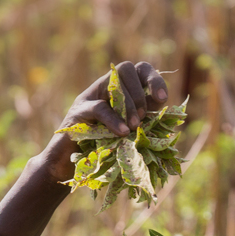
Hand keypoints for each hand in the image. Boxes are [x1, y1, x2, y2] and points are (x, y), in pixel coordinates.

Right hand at [39, 60, 170, 183]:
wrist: (67, 167)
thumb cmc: (100, 151)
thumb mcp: (127, 133)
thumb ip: (144, 120)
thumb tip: (167, 114)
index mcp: (120, 90)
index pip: (141, 70)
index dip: (154, 80)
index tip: (162, 100)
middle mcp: (104, 87)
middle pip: (128, 69)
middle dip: (140, 93)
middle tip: (142, 118)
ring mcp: (89, 96)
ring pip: (114, 83)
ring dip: (129, 104)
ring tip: (133, 127)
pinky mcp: (78, 112)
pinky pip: (99, 108)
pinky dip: (113, 120)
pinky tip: (122, 132)